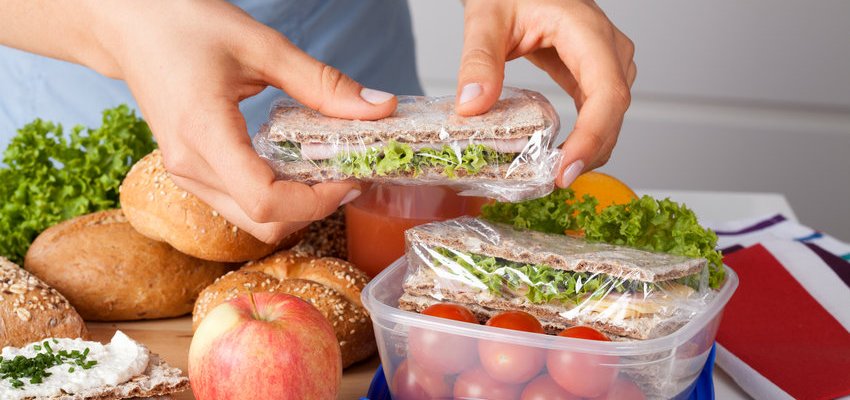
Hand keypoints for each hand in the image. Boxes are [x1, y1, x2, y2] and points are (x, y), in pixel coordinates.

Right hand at [90, 0, 396, 242]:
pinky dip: (274, 196)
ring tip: (323, 168)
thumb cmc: (184, 24)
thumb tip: (380, 106)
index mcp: (204, 134)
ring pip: (251, 220)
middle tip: (345, 173)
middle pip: (264, 224)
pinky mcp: (188, 172)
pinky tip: (293, 164)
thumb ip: (322, 82)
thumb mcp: (261, 46)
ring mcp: (184, 175)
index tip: (350, 176)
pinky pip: (237, 204)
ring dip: (295, 206)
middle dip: (313, 209)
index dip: (317, 202)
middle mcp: (189, 166)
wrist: (129, 24)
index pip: (267, 202)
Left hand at [455, 0, 635, 186]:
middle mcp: (606, 45)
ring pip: (611, 113)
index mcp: (586, 29)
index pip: (607, 92)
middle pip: (614, 109)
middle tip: (556, 181)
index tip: (567, 169)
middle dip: (591, 151)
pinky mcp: (591, 71)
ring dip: (591, 146)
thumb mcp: (485, 18)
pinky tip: (562, 155)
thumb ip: (478, 60)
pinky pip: (598, 109)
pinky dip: (584, 135)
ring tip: (557, 173)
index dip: (592, 136)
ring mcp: (604, 59)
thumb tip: (472, 107)